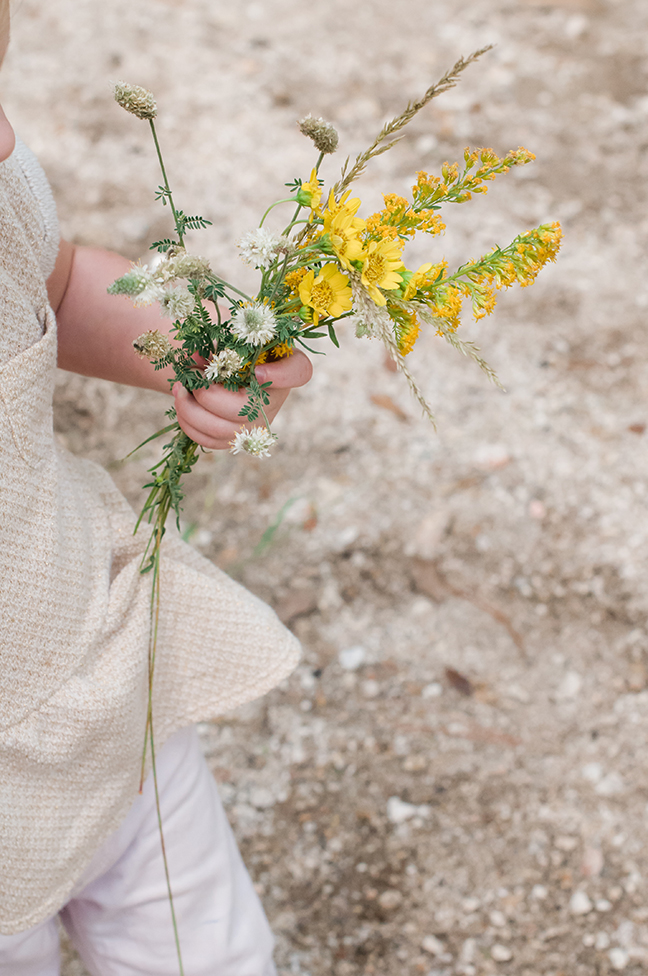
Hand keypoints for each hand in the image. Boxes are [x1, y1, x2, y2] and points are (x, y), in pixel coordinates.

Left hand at [172, 351, 312, 449]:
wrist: (207, 359)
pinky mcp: (235, 436)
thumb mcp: (220, 329)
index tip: (256, 370)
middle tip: (191, 379)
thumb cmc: (220, 339)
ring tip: (179, 388)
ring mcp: (256, 421)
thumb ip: (213, 337)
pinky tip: (182, 403)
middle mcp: (274, 397)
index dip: (283, 376)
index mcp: (280, 362)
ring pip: (225, 430)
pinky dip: (189, 423)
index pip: (300, 372)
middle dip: (211, 397)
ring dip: (193, 410)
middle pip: (250, 409)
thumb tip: (197, 358)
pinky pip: (212, 440)